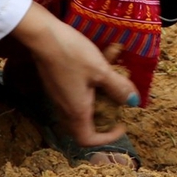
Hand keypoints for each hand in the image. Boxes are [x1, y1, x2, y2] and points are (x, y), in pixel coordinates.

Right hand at [13, 4, 136, 149]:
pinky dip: (84, 93)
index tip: (120, 124)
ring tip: (105, 90)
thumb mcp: (101, 70)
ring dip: (93, 107)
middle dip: (100, 125)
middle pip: (80, 129)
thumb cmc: (73, 54)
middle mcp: (63, 109)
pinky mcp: (53, 84)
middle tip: (113, 111)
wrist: (42, 36)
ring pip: (75, 112)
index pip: (88, 140)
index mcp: (76, 111)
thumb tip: (133, 101)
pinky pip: (70, 98)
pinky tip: (92, 74)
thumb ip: (118, 88)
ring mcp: (56, 97)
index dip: (107, 138)